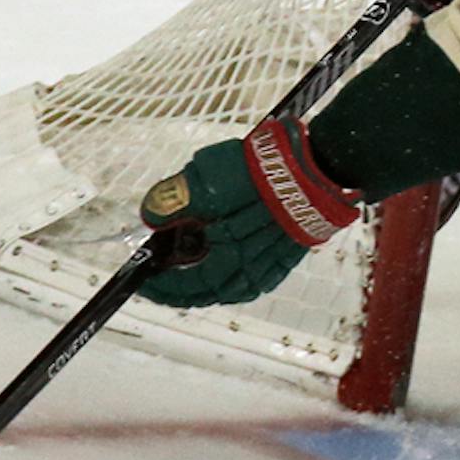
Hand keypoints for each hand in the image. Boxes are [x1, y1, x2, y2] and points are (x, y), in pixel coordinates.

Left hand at [136, 119, 360, 308]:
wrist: (317, 167)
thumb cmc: (260, 173)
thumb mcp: (206, 178)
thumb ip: (174, 199)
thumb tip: (150, 216)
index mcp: (229, 260)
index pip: (187, 286)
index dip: (162, 285)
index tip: (143, 276)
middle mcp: (251, 272)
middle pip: (209, 292)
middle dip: (182, 286)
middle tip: (162, 275)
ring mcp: (273, 265)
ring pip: (232, 287)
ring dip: (208, 280)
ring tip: (192, 266)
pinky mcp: (289, 254)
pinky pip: (253, 276)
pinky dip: (233, 273)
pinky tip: (227, 259)